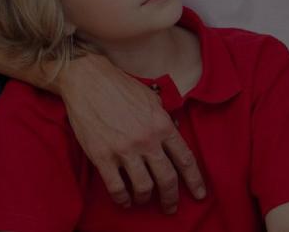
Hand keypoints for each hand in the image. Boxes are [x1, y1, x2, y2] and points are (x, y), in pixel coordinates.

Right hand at [60, 55, 206, 213]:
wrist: (88, 81)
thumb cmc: (121, 88)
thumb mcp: (152, 99)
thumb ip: (164, 120)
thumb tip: (173, 136)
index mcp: (162, 125)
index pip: (185, 159)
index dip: (195, 180)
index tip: (199, 194)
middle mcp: (147, 140)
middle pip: (167, 179)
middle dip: (171, 198)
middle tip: (171, 207)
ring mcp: (124, 150)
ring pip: (144, 187)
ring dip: (146, 198)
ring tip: (144, 200)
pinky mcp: (102, 156)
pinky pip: (116, 187)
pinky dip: (122, 199)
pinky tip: (125, 200)